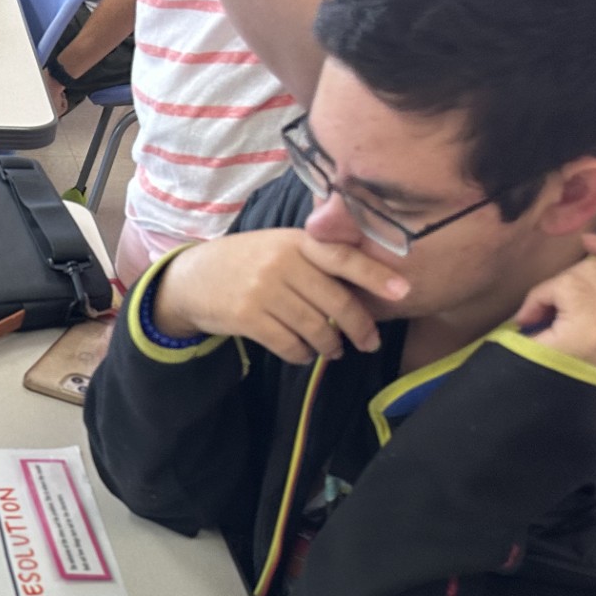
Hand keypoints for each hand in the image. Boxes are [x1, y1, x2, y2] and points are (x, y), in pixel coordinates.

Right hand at [150, 229, 407, 363]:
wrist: (193, 278)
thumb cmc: (247, 262)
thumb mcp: (280, 245)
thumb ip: (315, 256)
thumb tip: (365, 285)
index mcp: (298, 241)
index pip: (344, 258)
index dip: (376, 275)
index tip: (403, 292)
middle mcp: (282, 263)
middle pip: (335, 302)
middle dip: (359, 328)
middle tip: (370, 343)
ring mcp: (263, 290)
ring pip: (314, 328)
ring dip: (329, 346)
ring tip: (334, 351)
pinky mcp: (247, 317)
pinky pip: (288, 344)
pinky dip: (301, 355)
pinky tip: (304, 354)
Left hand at [513, 234, 595, 376]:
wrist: (535, 400)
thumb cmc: (556, 363)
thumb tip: (594, 249)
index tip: (592, 243)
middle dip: (573, 277)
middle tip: (549, 308)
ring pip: (587, 270)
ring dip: (553, 288)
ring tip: (538, 317)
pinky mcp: (594, 324)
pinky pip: (565, 284)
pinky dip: (540, 296)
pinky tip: (529, 319)